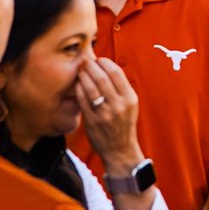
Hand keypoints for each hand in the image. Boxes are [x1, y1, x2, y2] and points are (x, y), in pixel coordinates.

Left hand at [77, 58, 142, 176]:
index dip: (106, 63)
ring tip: (81, 71)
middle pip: (102, 78)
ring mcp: (105, 113)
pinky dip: (79, 90)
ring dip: (84, 76)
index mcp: (130, 98)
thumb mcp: (130, 105)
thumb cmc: (123, 124)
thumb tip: (106, 68)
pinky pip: (83, 101)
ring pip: (91, 88)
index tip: (99, 60)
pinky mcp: (92, 121)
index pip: (116, 73)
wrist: (119, 149)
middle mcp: (119, 105)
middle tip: (86, 62)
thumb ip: (121, 89)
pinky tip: (77, 85)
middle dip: (92, 66)